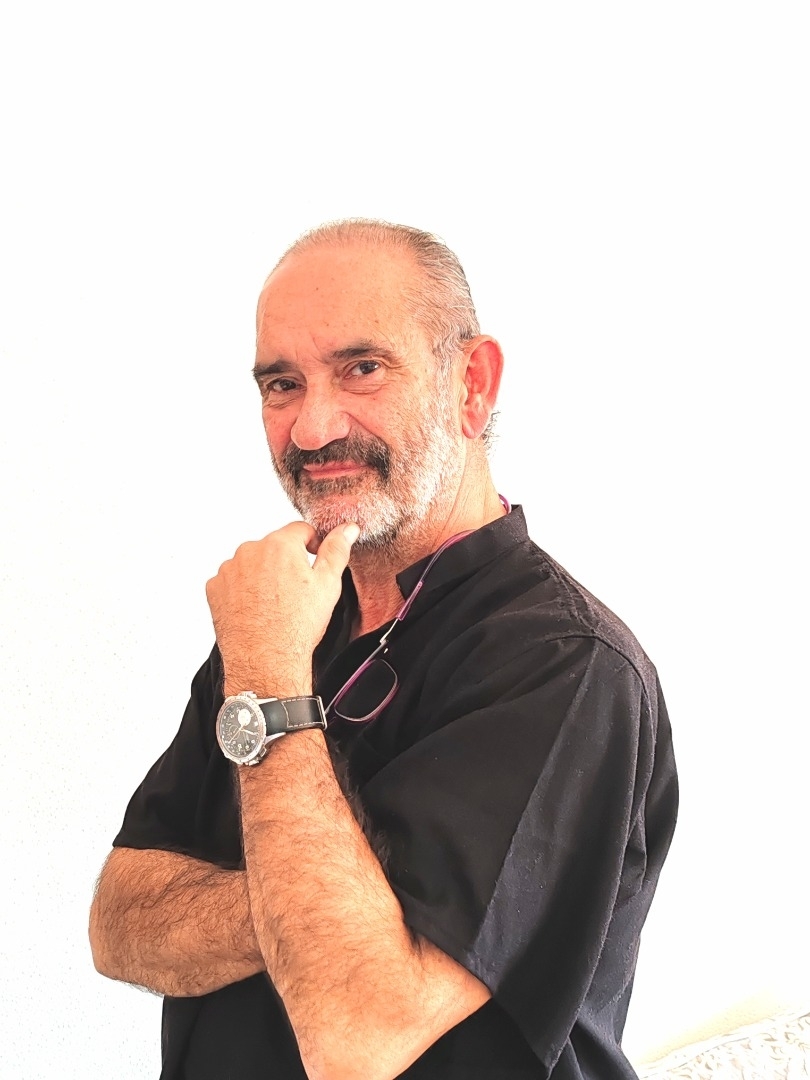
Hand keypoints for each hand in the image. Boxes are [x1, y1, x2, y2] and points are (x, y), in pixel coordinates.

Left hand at [206, 520, 359, 697]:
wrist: (267, 661)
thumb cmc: (297, 626)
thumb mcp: (328, 584)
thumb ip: (337, 550)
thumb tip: (347, 530)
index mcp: (280, 544)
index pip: (300, 529)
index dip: (311, 545)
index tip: (312, 561)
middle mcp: (250, 551)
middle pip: (273, 546)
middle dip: (285, 562)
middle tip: (294, 591)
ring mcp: (229, 570)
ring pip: (252, 562)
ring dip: (262, 574)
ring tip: (274, 603)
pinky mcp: (215, 588)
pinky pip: (232, 580)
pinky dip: (242, 590)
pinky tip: (256, 608)